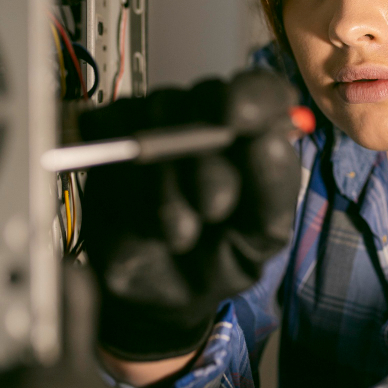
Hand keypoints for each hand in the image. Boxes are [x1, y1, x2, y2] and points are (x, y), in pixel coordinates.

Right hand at [78, 70, 301, 360]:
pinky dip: (126, 173)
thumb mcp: (258, 239)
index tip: (240, 121)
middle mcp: (209, 117)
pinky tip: (137, 212)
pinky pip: (116, 129)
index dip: (256, 97)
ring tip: (179, 233)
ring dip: (169, 181)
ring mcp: (160, 121)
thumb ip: (274, 192)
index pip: (265, 91)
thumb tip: (270, 141)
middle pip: (210, 98)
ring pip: (162, 114)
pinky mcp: (114, 133)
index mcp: (255, 135)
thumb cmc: (219, 259)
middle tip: (215, 209)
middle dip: (212, 157)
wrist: (159, 296)